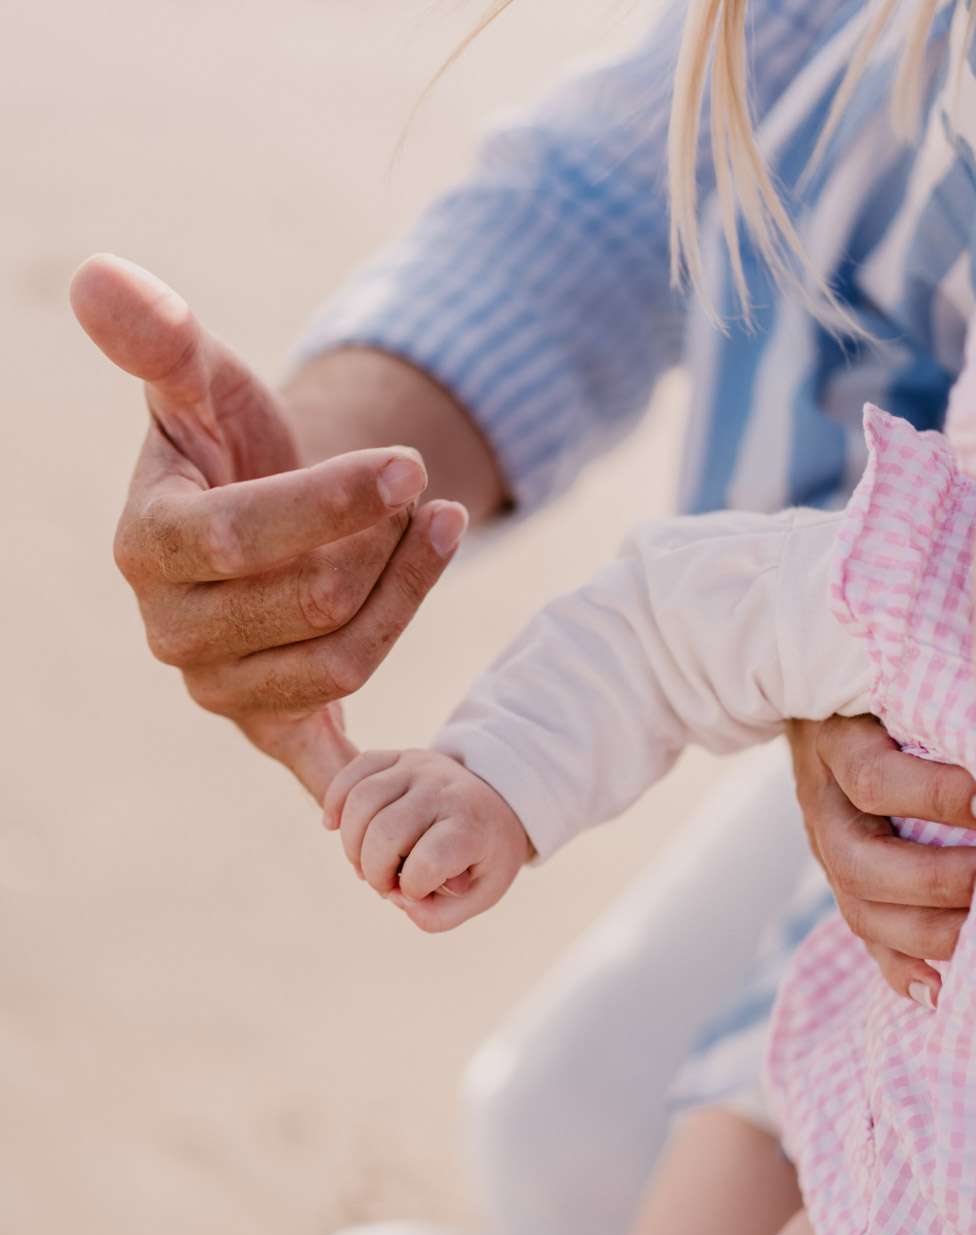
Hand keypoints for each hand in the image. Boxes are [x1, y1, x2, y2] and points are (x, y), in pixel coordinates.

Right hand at [69, 255, 468, 800]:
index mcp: (147, 547)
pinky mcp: (269, 726)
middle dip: (383, 547)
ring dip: (406, 594)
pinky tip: (408, 774)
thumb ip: (162, 339)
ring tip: (439, 529)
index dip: (333, 503)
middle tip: (430, 498)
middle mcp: (171, 632)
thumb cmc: (230, 444)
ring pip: (341, 660)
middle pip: (309, 606)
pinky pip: (318, 764)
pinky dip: (353, 780)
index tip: (410, 465)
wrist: (256, 515)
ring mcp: (219, 689)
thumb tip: (97, 275)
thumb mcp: (205, 383)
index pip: (244, 539)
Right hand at [323, 750, 530, 931]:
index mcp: (472, 826)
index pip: (429, 861)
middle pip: (385, 832)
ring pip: (361, 801)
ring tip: (366, 862)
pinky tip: (333, 826)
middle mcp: (444, 790)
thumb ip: (438, 915)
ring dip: (351, 845)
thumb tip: (398, 899)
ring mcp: (419, 768)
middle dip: (375, 872)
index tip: (420, 892)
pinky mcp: (397, 757)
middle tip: (385, 883)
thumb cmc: (483, 855)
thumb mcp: (480, 895)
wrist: (497, 803)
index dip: (413, 889)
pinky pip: (353, 772)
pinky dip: (335, 801)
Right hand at [788, 716, 975, 1004]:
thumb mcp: (894, 689)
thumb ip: (943, 716)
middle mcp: (824, 810)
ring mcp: (828, 855)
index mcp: (836, 748)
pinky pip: (865, 942)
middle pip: (861, 865)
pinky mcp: (845, 889)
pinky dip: (902, 973)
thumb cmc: (878, 692)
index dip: (938, 797)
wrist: (820, 714)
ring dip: (933, 931)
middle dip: (940, 880)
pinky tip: (940, 994)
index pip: (876, 781)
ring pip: (862, 912)